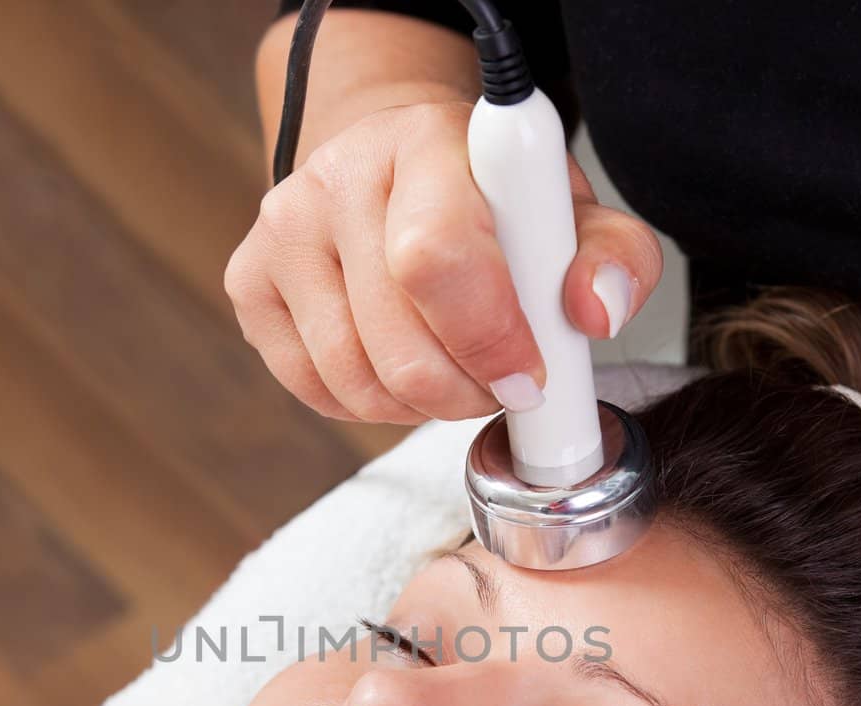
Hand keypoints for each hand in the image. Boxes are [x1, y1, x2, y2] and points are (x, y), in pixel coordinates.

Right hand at [225, 100, 662, 424]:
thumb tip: (594, 311)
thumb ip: (612, 257)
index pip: (436, 258)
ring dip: (418, 406)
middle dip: (464, 391)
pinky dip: (369, 404)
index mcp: (424, 144)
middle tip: (498, 383)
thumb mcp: (568, 213)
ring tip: (453, 372)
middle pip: (396, 346)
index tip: (529, 374)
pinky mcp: (248, 282)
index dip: (488, 339)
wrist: (393, 167)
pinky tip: (398, 367)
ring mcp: (282, 231)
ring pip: (355, 380)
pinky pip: (316, 389)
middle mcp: (337, 178)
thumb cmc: (488, 199)